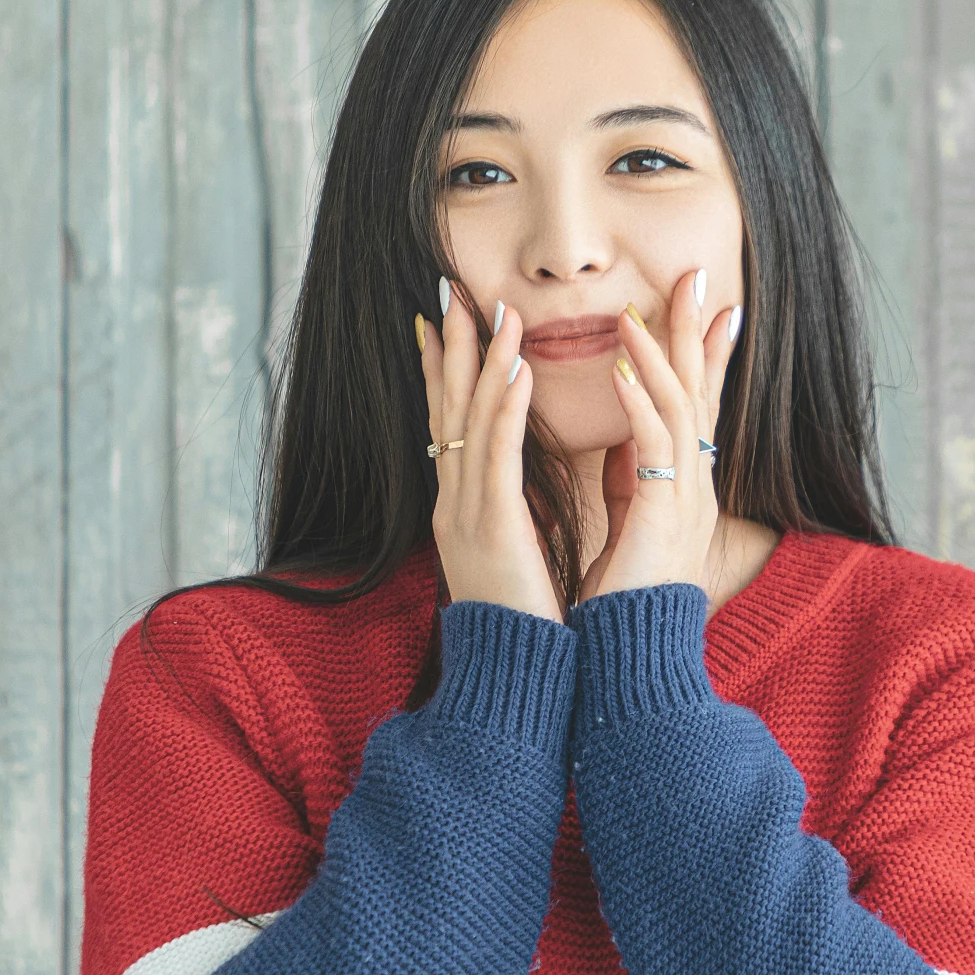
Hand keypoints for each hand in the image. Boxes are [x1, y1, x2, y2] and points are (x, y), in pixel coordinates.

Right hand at [419, 278, 561, 621]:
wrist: (513, 681)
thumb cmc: (523, 627)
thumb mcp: (516, 561)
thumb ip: (515, 522)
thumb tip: (527, 498)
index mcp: (462, 510)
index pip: (452, 427)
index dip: (447, 373)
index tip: (447, 324)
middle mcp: (455, 504)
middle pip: (449, 411)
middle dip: (452, 349)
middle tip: (453, 292)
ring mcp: (467, 514)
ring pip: (470, 422)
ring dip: (483, 361)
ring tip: (495, 311)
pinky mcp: (492, 529)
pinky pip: (497, 456)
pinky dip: (504, 408)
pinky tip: (515, 369)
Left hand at [579, 268, 742, 602]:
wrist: (626, 656)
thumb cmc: (621, 599)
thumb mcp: (627, 523)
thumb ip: (630, 478)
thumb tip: (622, 438)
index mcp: (683, 487)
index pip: (697, 404)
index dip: (703, 353)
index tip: (708, 304)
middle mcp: (695, 486)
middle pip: (702, 392)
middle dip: (697, 332)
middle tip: (697, 275)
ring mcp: (685, 499)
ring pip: (681, 406)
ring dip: (658, 354)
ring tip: (635, 310)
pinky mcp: (664, 514)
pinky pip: (656, 444)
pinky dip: (640, 401)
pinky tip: (623, 368)